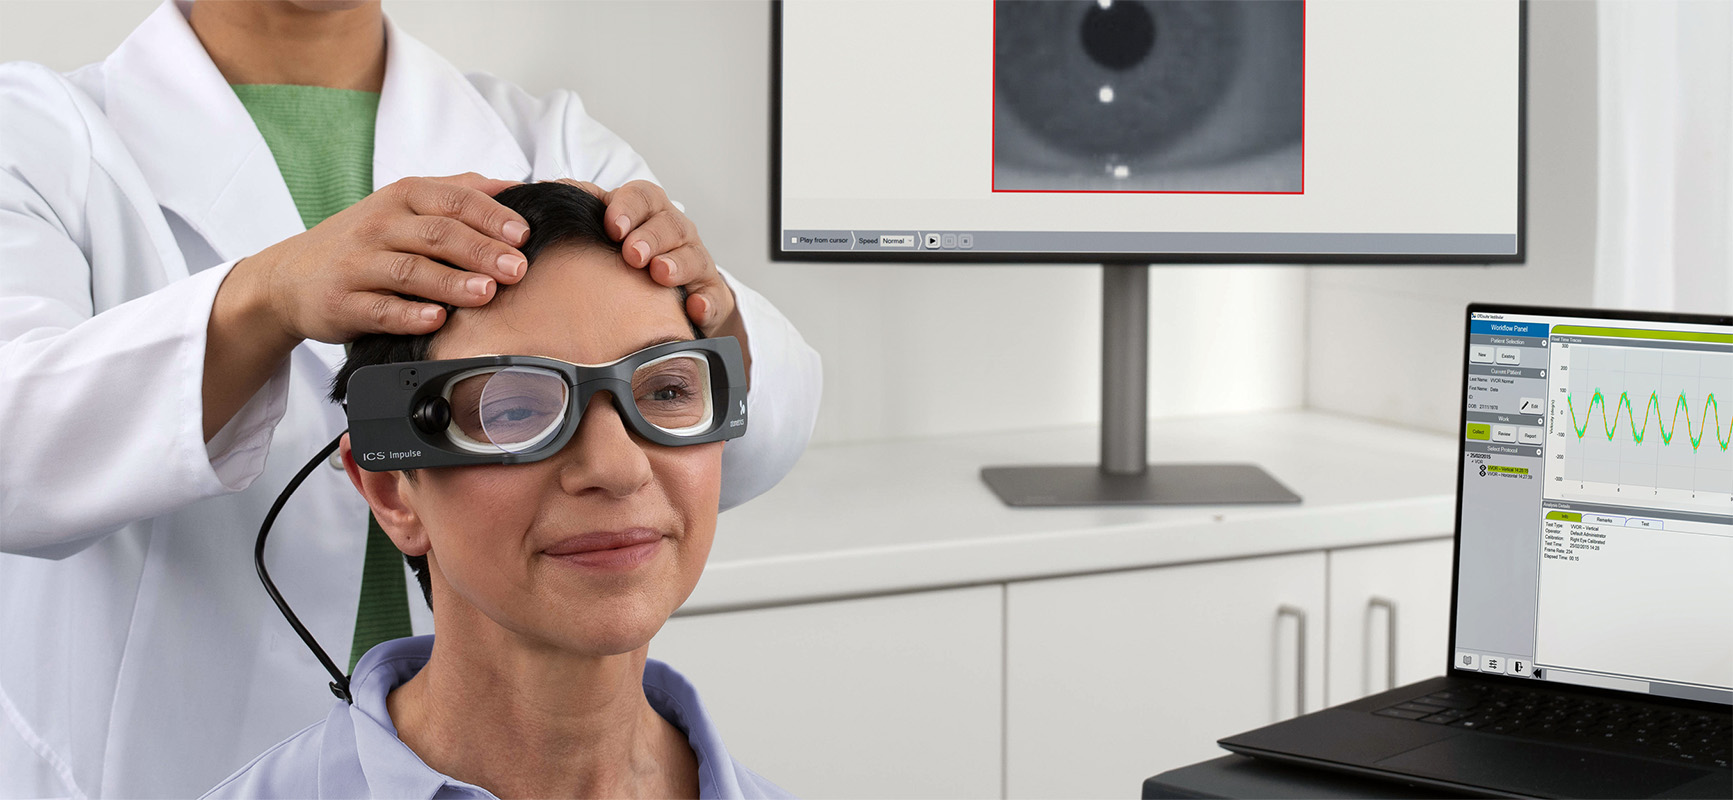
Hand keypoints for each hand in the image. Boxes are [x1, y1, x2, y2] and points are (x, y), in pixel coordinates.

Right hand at [231, 173, 530, 344]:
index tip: (524, 234)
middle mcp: (379, 225)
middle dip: (481, 251)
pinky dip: (408, 315)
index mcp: (402, 197)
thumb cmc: (365, 240)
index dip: (491, 216)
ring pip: (410, 270)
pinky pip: (378, 309)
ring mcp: (357, 264)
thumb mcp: (405, 205)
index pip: (453, 199)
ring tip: (486, 293)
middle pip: (437, 234)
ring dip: (451, 282)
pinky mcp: (341, 302)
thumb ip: (459, 192)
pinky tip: (436, 320)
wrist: (290, 277)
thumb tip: (517, 185)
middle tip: (517, 269)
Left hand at [558, 179, 736, 337]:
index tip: (612, 226)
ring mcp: (695, 261)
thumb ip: (580, 207)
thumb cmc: (628, 257)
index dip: (629, 208)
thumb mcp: (606, 229)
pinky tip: (693, 307)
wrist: (668, 294)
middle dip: (651, 237)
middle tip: (632, 254)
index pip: (643, 196)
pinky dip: (706, 301)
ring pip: (693, 256)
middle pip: (670, 224)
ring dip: (677, 264)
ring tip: (659, 274)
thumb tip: (540, 192)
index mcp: (648, 212)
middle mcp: (676, 232)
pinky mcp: (710, 294)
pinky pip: (714, 296)